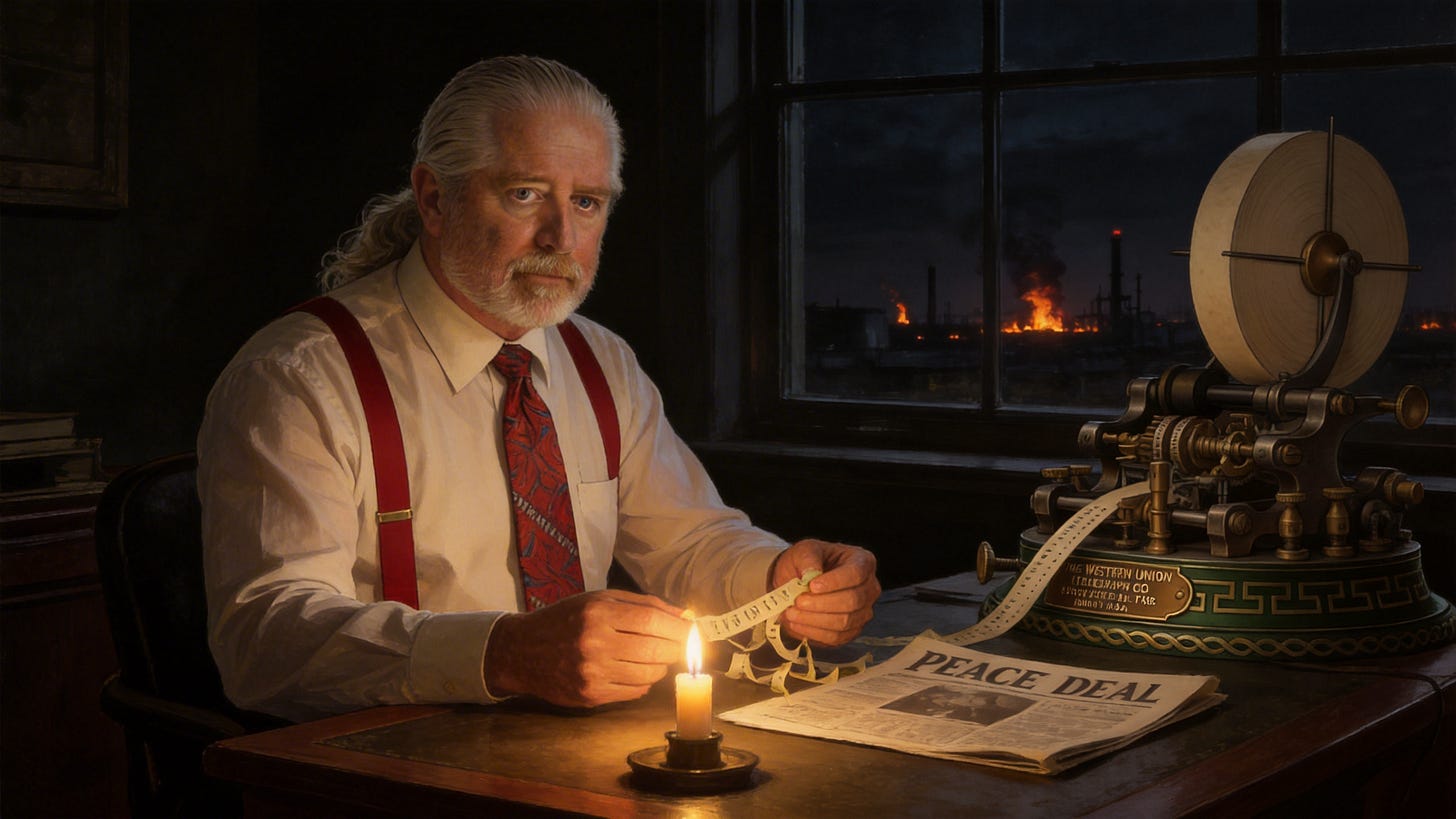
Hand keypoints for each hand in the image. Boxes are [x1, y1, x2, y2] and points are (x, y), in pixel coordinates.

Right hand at [484, 590, 691, 708]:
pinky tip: (632, 670)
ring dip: (660, 666)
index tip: (693, 631)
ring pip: (649, 674)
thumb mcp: (599, 599)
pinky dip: (642, 681)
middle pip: (656, 650)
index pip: (653, 622)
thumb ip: (643, 604)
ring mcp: (592, 673)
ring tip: (652, 656)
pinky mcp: (590, 696)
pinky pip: (634, 692)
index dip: (680, 628)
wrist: (521, 651)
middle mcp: (594, 642)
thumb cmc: (565, 619)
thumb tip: (684, 615)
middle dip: (675, 648)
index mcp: (598, 612)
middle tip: (679, 645)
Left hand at [770, 539, 879, 645]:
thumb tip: (811, 573)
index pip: (856, 573)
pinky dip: (815, 632)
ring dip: (815, 620)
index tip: (812, 586)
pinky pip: (837, 637)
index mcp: (863, 562)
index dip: (835, 582)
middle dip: (822, 603)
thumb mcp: (804, 550)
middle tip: (798, 601)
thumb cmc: (807, 562)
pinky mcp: (851, 630)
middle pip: (852, 600)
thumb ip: (807, 558)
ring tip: (792, 613)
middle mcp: (869, 588)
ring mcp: (863, 611)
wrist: (798, 580)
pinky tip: (797, 623)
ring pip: (844, 622)